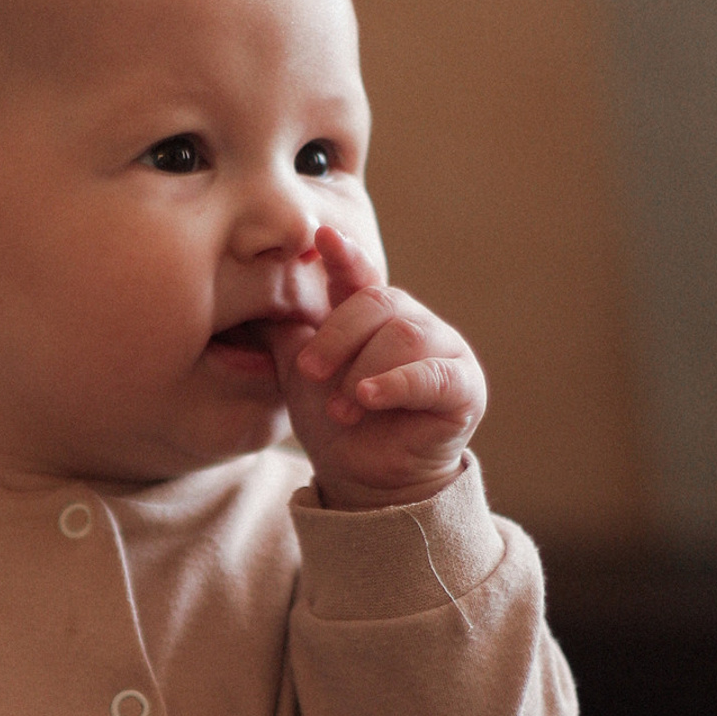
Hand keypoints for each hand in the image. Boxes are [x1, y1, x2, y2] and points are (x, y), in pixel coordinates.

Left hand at [282, 227, 485, 509]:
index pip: (359, 275)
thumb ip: (286, 335)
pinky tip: (368, 396)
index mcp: (373, 315)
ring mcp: (444, 351)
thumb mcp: (300, 375)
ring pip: (405, 334)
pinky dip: (396, 383)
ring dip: (362, 371)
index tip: (322, 237)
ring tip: (342, 409)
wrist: (362, 478)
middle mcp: (413, 323)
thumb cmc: (334, 422)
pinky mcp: (465, 387)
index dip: (344, 255)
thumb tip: (251, 300)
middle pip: (378, 303)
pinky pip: (433, 373)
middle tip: (309, 371)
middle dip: (336, 336)